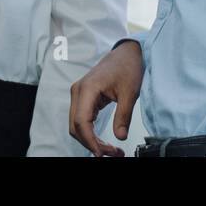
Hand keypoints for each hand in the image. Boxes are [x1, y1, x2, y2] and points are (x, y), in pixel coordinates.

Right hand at [69, 39, 142, 156]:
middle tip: (112, 153)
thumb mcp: (130, 93)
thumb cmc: (128, 66)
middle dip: (91, 143)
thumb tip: (120, 137)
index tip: (101, 153)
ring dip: (90, 140)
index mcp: (87, 89)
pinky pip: (82, 119)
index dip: (90, 141)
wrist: (127, 52)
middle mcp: (78, 91)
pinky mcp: (84, 97)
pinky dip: (90, 133)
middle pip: (76, 126)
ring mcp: (79, 94)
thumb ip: (123, 116)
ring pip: (77, 125)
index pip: (81, 122)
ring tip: (110, 150)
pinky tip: (103, 141)